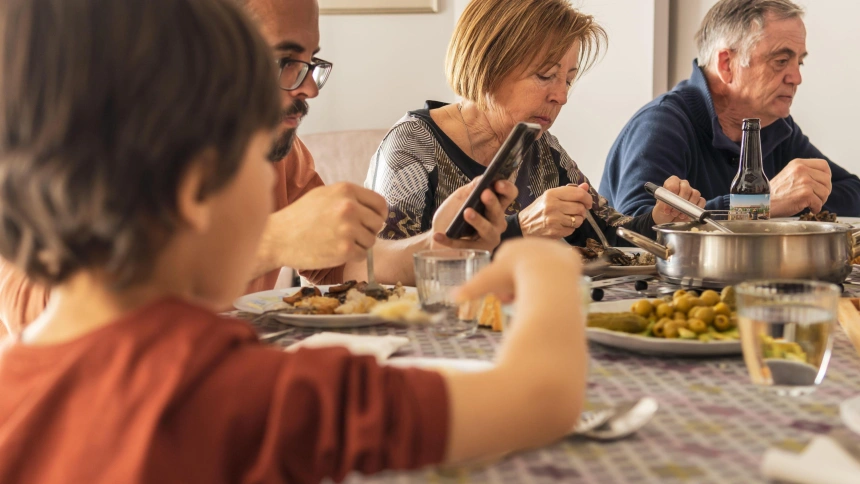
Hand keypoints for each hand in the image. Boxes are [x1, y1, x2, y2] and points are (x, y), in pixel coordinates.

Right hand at [256, 182, 386, 270]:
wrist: (278, 238)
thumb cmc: (299, 217)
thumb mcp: (323, 195)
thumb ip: (348, 198)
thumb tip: (373, 208)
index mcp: (346, 190)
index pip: (380, 203)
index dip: (378, 214)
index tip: (371, 221)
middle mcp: (349, 207)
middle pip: (378, 223)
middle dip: (368, 230)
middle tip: (351, 234)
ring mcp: (348, 228)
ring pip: (371, 241)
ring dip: (359, 245)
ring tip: (339, 242)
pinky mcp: (345, 249)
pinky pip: (362, 255)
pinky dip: (352, 256)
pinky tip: (335, 251)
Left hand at [431, 177, 517, 250]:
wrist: (437, 234)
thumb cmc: (452, 215)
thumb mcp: (460, 197)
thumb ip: (471, 188)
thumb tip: (482, 179)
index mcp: (495, 206)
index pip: (509, 195)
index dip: (506, 188)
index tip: (497, 183)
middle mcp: (497, 223)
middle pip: (499, 212)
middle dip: (493, 202)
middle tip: (484, 193)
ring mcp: (489, 238)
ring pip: (488, 230)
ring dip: (478, 221)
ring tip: (466, 212)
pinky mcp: (478, 252)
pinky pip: (465, 245)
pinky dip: (451, 240)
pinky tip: (438, 235)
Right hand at [455, 238, 581, 304]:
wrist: (547, 273)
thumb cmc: (514, 277)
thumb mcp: (488, 282)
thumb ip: (471, 289)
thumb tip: (452, 298)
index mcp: (510, 247)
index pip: (502, 267)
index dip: (501, 285)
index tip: (505, 298)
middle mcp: (530, 244)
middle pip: (521, 270)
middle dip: (518, 286)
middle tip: (519, 300)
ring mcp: (549, 248)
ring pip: (541, 271)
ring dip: (536, 285)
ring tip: (536, 296)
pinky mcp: (568, 256)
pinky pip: (561, 272)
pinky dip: (556, 282)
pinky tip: (554, 290)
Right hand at [516, 183, 592, 238]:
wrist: (522, 226)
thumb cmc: (538, 210)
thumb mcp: (550, 196)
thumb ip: (568, 191)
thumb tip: (585, 186)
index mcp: (552, 194)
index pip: (578, 194)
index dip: (587, 198)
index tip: (588, 202)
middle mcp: (553, 206)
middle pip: (580, 207)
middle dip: (582, 210)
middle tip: (577, 211)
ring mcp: (554, 220)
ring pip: (579, 220)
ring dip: (578, 220)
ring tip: (570, 218)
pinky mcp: (555, 231)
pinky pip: (572, 229)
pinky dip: (570, 228)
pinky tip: (563, 225)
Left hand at [652, 176, 704, 223]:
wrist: (667, 220)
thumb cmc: (662, 211)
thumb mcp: (659, 208)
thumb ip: (663, 203)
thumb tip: (670, 202)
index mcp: (672, 182)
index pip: (673, 184)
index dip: (671, 196)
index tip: (667, 207)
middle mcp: (683, 185)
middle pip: (686, 189)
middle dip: (680, 203)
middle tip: (674, 213)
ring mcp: (691, 192)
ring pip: (695, 194)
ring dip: (688, 207)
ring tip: (680, 215)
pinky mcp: (698, 200)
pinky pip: (701, 201)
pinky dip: (695, 209)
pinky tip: (688, 215)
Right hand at [769, 158, 830, 216]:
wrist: (763, 203)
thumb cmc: (775, 193)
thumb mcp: (789, 174)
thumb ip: (804, 173)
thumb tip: (823, 179)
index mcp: (798, 163)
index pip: (824, 165)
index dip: (826, 176)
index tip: (822, 184)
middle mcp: (802, 170)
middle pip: (827, 180)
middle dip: (824, 191)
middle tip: (815, 197)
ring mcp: (805, 182)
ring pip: (825, 192)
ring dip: (820, 200)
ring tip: (809, 203)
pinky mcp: (805, 194)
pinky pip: (819, 203)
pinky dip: (815, 208)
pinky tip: (808, 208)